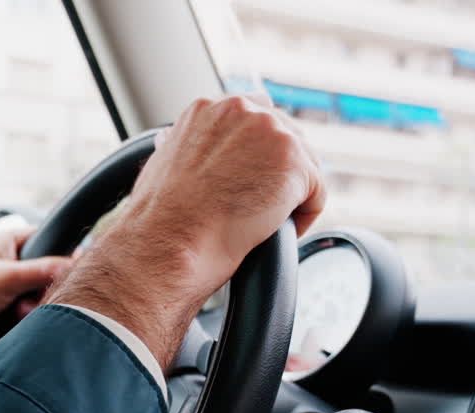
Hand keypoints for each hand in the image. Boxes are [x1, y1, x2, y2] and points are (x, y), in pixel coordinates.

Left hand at [0, 217, 70, 388]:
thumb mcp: (8, 276)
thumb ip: (44, 269)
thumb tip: (75, 265)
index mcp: (11, 241)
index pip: (50, 240)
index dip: (62, 255)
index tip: (69, 271)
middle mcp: (12, 260)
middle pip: (50, 271)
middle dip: (45, 288)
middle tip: (32, 297)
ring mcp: (10, 284)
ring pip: (42, 293)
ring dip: (35, 305)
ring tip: (19, 312)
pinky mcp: (7, 306)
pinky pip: (31, 310)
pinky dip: (27, 316)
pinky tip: (15, 320)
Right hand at [46, 94, 325, 368]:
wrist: (168, 242)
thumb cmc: (158, 219)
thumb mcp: (161, 165)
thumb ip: (183, 145)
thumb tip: (172, 142)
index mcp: (208, 108)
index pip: (254, 114)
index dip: (257, 152)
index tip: (250, 181)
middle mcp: (241, 109)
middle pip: (286, 136)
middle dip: (278, 173)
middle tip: (259, 209)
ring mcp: (271, 132)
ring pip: (303, 165)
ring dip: (289, 197)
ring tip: (263, 224)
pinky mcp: (295, 162)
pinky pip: (316, 193)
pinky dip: (302, 218)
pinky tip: (274, 232)